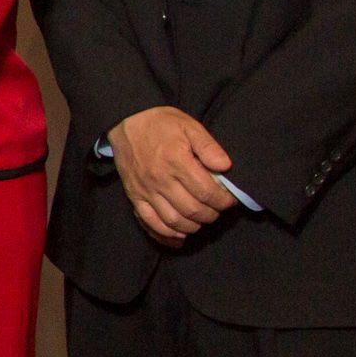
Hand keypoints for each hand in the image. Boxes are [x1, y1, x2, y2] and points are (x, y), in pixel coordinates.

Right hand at [108, 106, 234, 245]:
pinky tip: (179, 234)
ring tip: (201, 219)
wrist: (126, 122)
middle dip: (211, 215)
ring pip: (173, 221)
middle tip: (217, 209)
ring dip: (192, 226)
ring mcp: (145, 190)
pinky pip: (149, 222)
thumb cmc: (161, 124)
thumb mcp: (189, 126)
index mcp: (176, 161)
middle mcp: (160, 179)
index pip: (206, 192)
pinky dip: (166, 234)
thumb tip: (225, 166)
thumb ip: (208, 146)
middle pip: (192, 210)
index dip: (223, 201)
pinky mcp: (134, 196)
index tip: (229, 200)